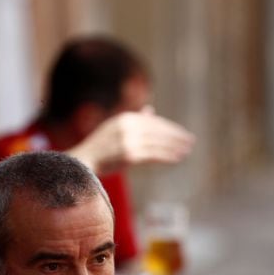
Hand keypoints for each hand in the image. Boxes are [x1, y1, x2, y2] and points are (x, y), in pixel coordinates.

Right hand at [67, 106, 194, 173]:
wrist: (83, 163)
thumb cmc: (100, 149)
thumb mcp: (116, 128)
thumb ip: (134, 120)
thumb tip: (150, 111)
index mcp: (125, 118)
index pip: (154, 122)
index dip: (170, 128)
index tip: (182, 133)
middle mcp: (127, 126)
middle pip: (158, 131)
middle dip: (176, 136)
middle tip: (191, 141)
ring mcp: (128, 140)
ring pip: (158, 143)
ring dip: (175, 147)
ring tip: (187, 150)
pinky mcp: (129, 154)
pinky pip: (154, 154)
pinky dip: (168, 156)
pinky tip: (177, 158)